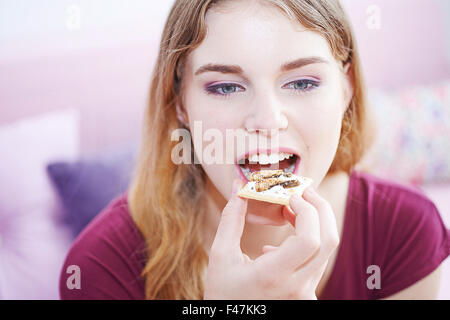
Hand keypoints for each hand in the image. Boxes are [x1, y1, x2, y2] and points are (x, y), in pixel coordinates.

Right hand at [203, 179, 339, 299]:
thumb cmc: (223, 294)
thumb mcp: (220, 255)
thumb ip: (231, 219)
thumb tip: (239, 187)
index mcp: (273, 276)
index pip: (310, 240)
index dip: (307, 211)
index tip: (291, 196)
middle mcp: (297, 287)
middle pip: (328, 242)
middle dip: (321, 209)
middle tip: (303, 192)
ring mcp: (305, 293)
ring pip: (327, 251)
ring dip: (315, 223)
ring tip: (292, 209)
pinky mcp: (307, 295)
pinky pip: (318, 262)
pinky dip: (309, 241)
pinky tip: (284, 240)